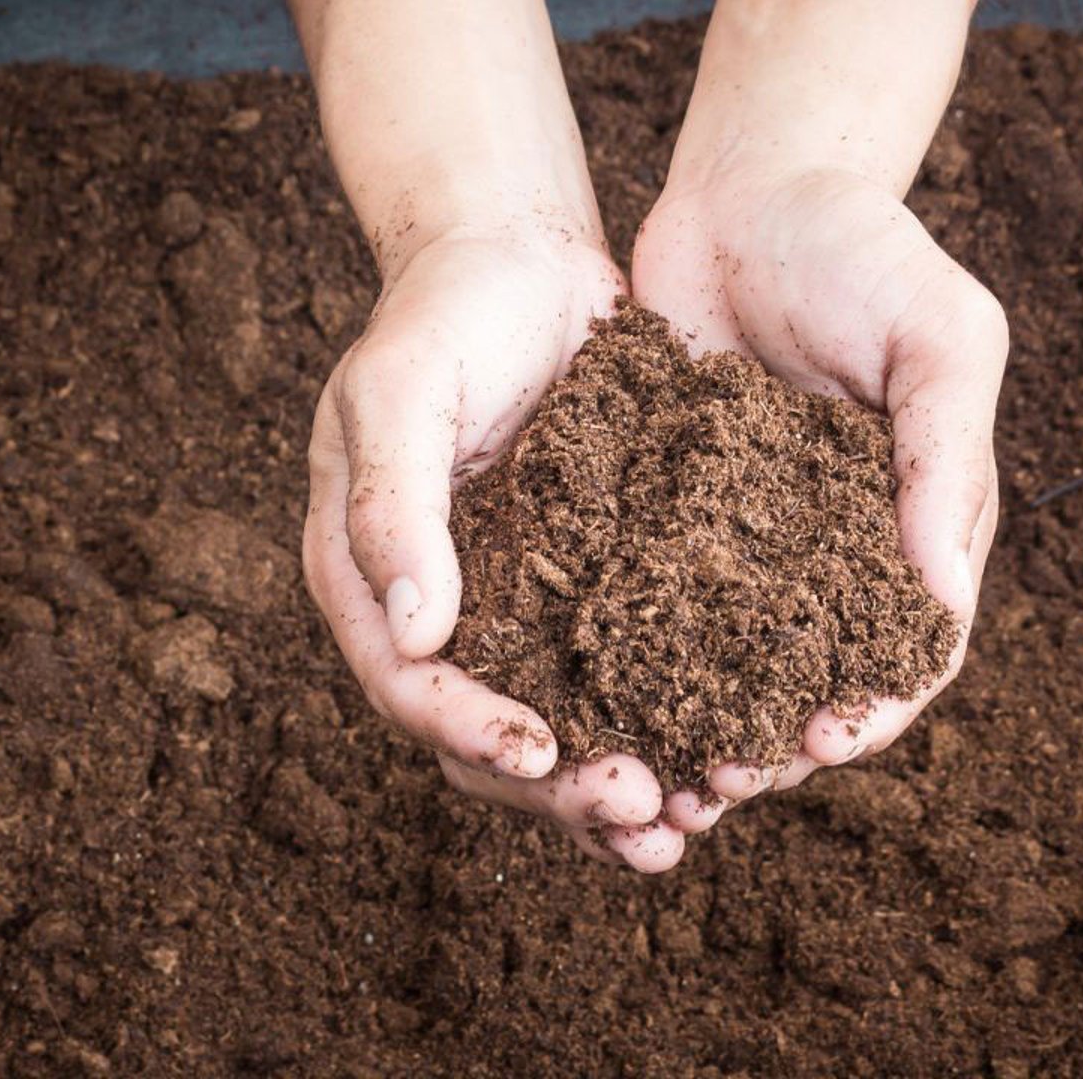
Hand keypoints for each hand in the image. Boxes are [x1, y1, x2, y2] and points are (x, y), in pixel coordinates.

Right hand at [302, 226, 687, 871]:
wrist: (519, 257)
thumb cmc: (445, 312)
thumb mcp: (402, 389)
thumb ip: (392, 504)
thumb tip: (412, 632)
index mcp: (368, 578)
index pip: (408, 687)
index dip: (471, 730)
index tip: (543, 753)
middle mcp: (438, 614)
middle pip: (481, 737)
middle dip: (556, 787)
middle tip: (641, 809)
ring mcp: (512, 609)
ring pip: (554, 730)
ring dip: (609, 790)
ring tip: (682, 826)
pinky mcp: (583, 592)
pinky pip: (615, 682)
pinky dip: (657, 728)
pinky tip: (714, 762)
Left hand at [632, 161, 1006, 826]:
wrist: (751, 186)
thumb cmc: (864, 250)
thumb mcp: (939, 336)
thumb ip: (944, 458)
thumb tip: (944, 601)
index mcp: (917, 526)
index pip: (909, 650)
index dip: (875, 708)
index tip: (827, 743)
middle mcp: (832, 553)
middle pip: (811, 680)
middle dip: (773, 745)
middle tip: (720, 785)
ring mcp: (747, 542)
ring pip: (725, 664)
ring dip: (696, 726)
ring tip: (654, 778)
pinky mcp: (667, 518)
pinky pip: (651, 604)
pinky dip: (632, 659)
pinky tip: (593, 698)